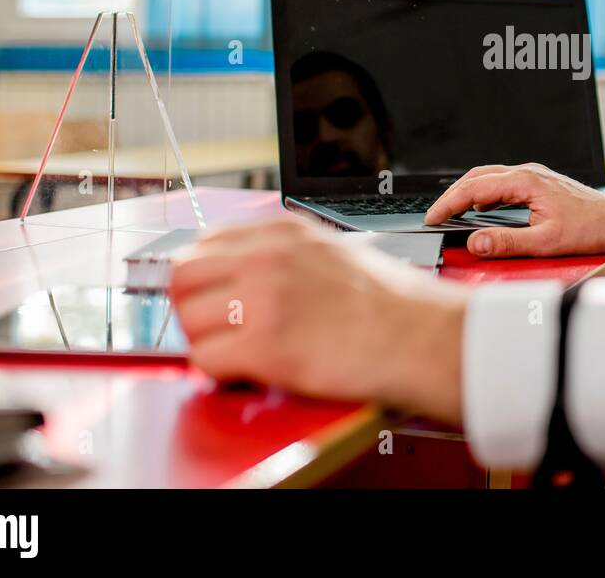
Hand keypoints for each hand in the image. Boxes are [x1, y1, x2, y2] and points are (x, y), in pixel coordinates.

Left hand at [169, 214, 468, 423]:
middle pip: (182, 276)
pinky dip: (223, 373)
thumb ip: (285, 257)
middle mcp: (267, 256)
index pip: (204, 243)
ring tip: (243, 354)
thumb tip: (242, 281)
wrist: (423, 337)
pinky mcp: (264, 343)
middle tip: (216, 331)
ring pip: (189, 321)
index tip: (211, 299)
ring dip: (210, 344)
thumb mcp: (334, 253)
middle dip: (191, 308)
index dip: (203, 278)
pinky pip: (207, 361)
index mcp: (283, 231)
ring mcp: (263, 297)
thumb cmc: (393, 305)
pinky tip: (253, 371)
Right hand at [424, 163, 604, 257]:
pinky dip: (486, 193)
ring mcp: (535, 176)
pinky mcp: (540, 183)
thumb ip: (507, 243)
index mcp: (526, 182)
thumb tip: (475, 243)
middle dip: (453, 195)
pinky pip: (504, 183)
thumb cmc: (589, 229)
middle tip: (437, 214)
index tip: (433, 217)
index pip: (475, 188)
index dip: (450, 203)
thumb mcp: (545, 242)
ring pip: (491, 177)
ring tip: (454, 211)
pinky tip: (484, 208)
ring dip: (469, 192)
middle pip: (478, 177)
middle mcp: (528, 173)